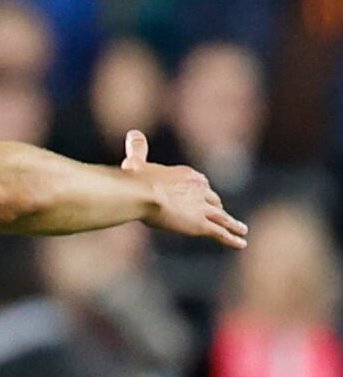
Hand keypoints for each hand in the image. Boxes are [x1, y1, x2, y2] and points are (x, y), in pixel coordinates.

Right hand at [123, 130, 248, 247]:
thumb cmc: (136, 178)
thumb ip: (137, 148)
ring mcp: (202, 208)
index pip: (200, 184)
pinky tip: (241, 243)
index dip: (201, 192)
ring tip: (242, 230)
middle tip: (220, 213)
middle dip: (217, 207)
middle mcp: (200, 190)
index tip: (202, 197)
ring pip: (223, 217)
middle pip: (213, 200)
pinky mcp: (201, 224)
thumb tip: (133, 133)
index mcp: (188, 175)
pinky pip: (221, 232)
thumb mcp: (136, 162)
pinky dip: (233, 238)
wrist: (141, 193)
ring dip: (234, 224)